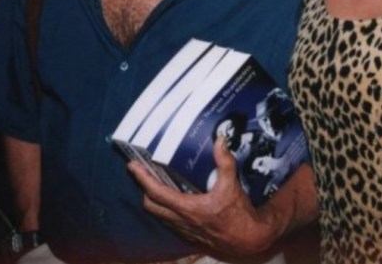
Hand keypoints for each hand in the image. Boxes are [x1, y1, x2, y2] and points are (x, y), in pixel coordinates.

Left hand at [128, 137, 278, 255]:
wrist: (249, 240)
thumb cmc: (239, 214)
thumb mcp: (232, 186)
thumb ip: (225, 162)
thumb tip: (219, 140)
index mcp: (188, 208)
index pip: (156, 192)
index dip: (142, 178)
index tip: (133, 166)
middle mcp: (181, 221)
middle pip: (150, 206)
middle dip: (144, 189)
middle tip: (143, 173)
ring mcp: (184, 230)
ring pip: (159, 215)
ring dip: (154, 200)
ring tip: (155, 183)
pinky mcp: (190, 236)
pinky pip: (169, 222)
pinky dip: (166, 210)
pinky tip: (174, 200)